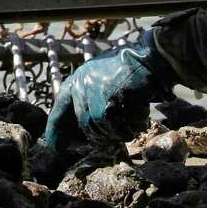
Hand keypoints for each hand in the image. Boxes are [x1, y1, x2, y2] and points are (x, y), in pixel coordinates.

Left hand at [42, 31, 175, 151]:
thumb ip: (89, 101)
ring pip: (103, 128)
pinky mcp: (116, 97)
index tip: (57, 148)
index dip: (56, 130)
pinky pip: (121, 125)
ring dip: (118, 132)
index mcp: (78, 80)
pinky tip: (138, 120)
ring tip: (130, 128)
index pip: (60, 108)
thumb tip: (85, 129)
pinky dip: (131, 127)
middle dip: (101, 136)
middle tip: (114, 137)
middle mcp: (84, 85)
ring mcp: (99, 90)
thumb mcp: (101, 81)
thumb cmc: (128, 72)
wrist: (150, 59)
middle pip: (86, 124)